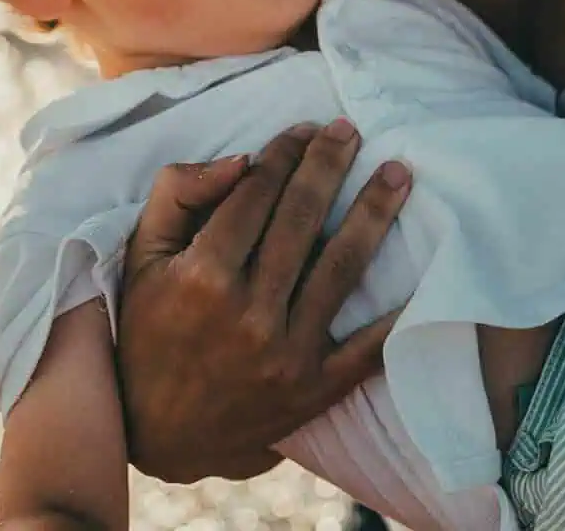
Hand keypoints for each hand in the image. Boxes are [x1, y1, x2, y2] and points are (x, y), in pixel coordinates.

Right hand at [113, 120, 411, 483]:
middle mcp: (248, 313)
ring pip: (341, 268)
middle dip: (329, 166)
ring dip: (374, 214)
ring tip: (399, 174)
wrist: (160, 434)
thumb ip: (178, 196)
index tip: (303, 130)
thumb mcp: (141, 259)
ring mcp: (286, 354)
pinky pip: (368, 346)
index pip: (255, 196)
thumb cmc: (148, 333)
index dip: (282, 155)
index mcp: (202, 277)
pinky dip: (398, 311)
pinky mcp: (315, 389)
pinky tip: (423, 270)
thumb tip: (240, 160)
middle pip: (302, 220)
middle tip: (350, 131)